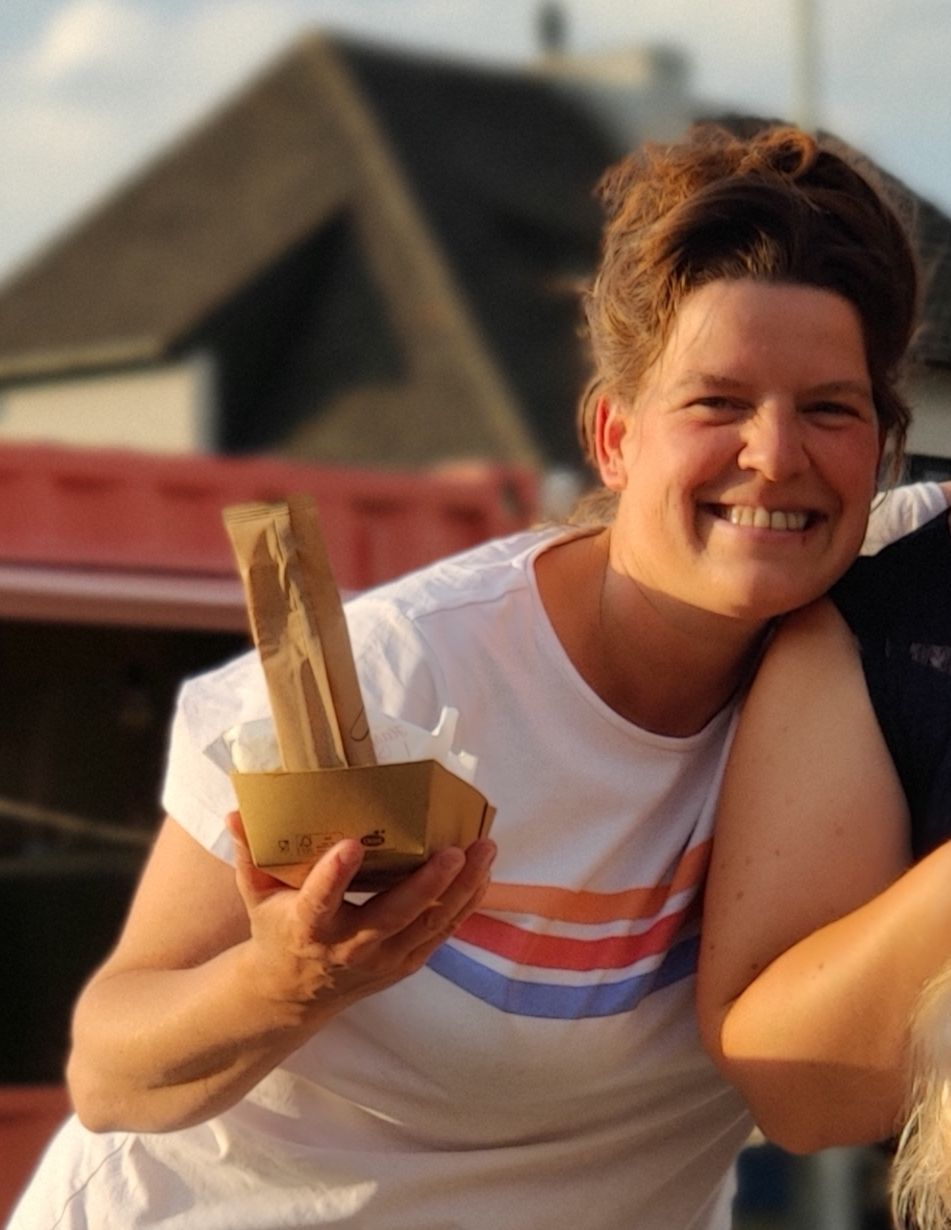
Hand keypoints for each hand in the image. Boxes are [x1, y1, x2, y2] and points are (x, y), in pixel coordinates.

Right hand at [226, 812, 494, 1019]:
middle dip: (427, 885)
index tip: (350, 845)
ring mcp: (382, 959)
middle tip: (454, 850)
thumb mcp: (255, 895)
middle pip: (393, 917)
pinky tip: (484, 874)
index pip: (318, 901)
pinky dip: (465, 905)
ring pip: (428, 925)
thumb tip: (236, 811)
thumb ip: (249, 854)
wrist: (293, 994)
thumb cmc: (277, 929)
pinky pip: (441, 933)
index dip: (334, 875)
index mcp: (306, 927)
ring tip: (485, 850)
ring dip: (461, 889)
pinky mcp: (405, 963)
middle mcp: (348, 947)